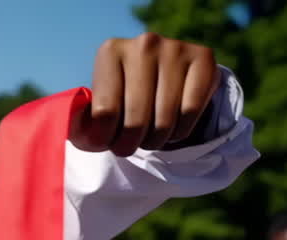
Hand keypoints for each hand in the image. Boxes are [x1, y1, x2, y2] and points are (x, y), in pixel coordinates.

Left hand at [71, 32, 219, 155]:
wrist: (163, 71)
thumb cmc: (122, 94)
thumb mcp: (97, 102)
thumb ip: (83, 121)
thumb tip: (83, 137)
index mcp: (110, 51)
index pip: (105, 113)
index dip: (103, 139)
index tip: (105, 144)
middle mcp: (144, 44)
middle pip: (135, 119)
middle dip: (129, 144)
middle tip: (127, 147)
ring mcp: (175, 49)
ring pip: (164, 120)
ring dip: (154, 141)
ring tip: (148, 139)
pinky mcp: (203, 58)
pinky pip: (190, 111)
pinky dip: (180, 130)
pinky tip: (172, 128)